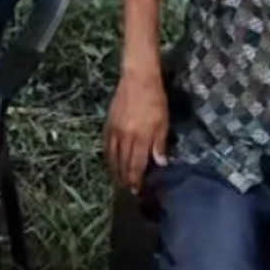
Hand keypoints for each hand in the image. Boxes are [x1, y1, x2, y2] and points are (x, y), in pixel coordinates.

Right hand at [105, 70, 167, 191]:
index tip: (136, 190)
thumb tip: (160, 163)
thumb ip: (159, 144)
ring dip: (115, 171)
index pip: (136, 165)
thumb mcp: (163, 122)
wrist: (138, 79)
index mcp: (140, 138)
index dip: (136, 180)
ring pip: (112, 157)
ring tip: (118, 180)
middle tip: (127, 190)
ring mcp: (114, 131)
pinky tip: (110, 162)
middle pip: (123, 164)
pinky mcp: (108, 124)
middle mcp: (125, 138)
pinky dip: (108, 157)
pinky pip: (106, 146)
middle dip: (125, 179)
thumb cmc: (155, 100)